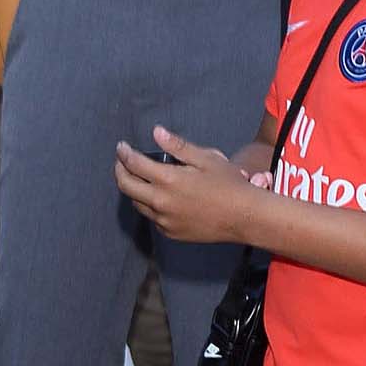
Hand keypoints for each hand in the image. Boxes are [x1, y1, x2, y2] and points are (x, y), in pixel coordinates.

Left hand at [114, 128, 257, 245]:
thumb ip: (178, 146)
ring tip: (138, 177)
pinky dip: (149, 205)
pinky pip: (152, 217)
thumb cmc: (230, 185)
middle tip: (121, 161)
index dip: (124, 153)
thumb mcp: (206, 158)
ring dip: (133, 189)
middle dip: (120, 170)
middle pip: (126, 186)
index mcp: (168, 180)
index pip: (134, 164)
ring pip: (137, 203)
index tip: (121, 147)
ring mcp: (164, 220)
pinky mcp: (170, 232)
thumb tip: (156, 132)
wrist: (245, 217)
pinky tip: (158, 196)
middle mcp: (161, 202)